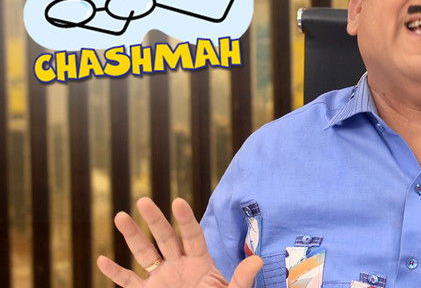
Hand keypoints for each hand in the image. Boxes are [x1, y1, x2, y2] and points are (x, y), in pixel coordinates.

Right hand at [97, 197, 262, 286]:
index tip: (177, 202)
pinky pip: (129, 282)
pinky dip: (115, 274)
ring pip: (144, 253)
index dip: (185, 220)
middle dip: (155, 220)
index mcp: (200, 262)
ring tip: (120, 216)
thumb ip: (241, 278)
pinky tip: (102, 260)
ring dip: (132, 236)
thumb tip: (258, 260)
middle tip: (143, 200)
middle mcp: (178, 265)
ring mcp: (161, 279)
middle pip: (165, 238)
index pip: (192, 236)